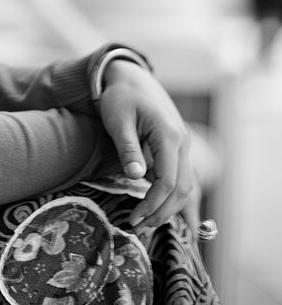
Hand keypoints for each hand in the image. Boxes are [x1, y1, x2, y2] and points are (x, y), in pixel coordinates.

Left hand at [97, 59, 195, 230]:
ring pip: (186, 186)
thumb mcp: (118, 120)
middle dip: (162, 213)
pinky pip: (181, 177)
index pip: (168, 181)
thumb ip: (128, 148)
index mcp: (169, 136)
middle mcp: (182, 142)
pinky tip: (157, 209)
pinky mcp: (177, 147)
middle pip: (182, 189)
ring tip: (145, 223)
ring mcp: (183, 145)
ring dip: (168, 208)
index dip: (152, 204)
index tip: (133, 218)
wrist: (131, 76)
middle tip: (138, 228)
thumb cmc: (120, 96)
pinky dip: (171, 196)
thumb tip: (136, 178)